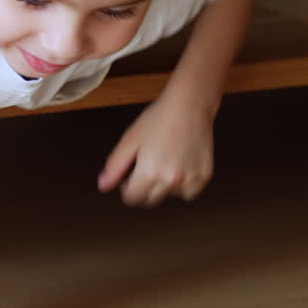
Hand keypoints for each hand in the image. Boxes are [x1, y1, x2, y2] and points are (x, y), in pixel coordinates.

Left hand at [97, 93, 214, 206]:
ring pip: (169, 196)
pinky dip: (182, 185)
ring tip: (164, 160)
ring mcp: (190, 180)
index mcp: (149, 173)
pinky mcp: (203, 177)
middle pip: (150, 201)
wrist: (188, 106)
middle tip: (146, 165)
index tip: (129, 175)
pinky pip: (188, 192)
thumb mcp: (129, 140)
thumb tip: (103, 186)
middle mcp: (171, 180)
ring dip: (163, 186)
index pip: (132, 199)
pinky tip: (178, 165)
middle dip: (143, 188)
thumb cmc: (159, 119)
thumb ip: (115, 166)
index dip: (126, 187)